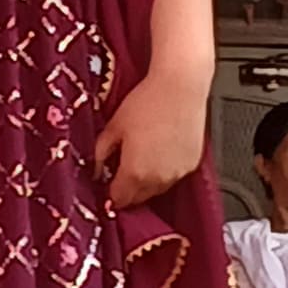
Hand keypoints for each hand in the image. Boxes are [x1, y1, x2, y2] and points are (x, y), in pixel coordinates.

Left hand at [92, 74, 206, 210]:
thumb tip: (96, 169)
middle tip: (121, 172)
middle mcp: (158, 179)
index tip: (107, 185)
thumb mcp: (114, 126)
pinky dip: (165, 171)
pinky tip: (160, 152)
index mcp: (134, 173)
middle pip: (139, 198)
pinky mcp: (192, 164)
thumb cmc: (147, 103)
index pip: (119, 199)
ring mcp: (177, 173)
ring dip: (147, 182)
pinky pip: (174, 176)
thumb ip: (101, 153)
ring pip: (157, 189)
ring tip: (142, 158)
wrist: (180, 87)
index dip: (110, 194)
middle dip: (128, 190)